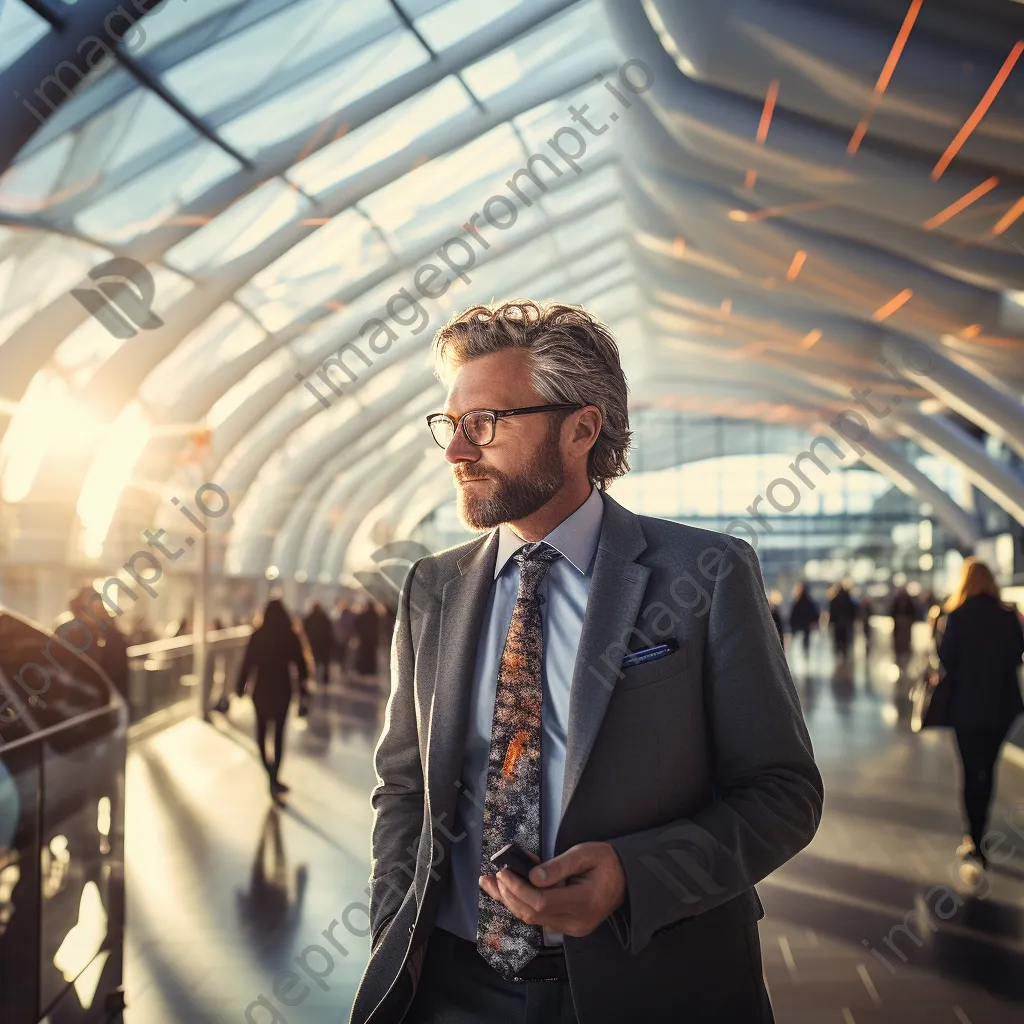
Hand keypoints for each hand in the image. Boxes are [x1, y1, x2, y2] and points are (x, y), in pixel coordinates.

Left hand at [478, 841, 626, 938]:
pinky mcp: (568, 926)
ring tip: (490, 885)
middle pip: (533, 914)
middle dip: (507, 895)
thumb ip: (558, 866)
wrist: (627, 880)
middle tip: (489, 878)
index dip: (518, 888)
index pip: (541, 902)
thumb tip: (531, 876)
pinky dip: (522, 904)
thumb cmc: (606, 862)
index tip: (503, 872)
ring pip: (533, 919)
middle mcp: (576, 921)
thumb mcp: (584, 854)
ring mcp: (572, 928)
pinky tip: (508, 891)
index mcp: (583, 902)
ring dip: (509, 901)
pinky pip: (540, 918)